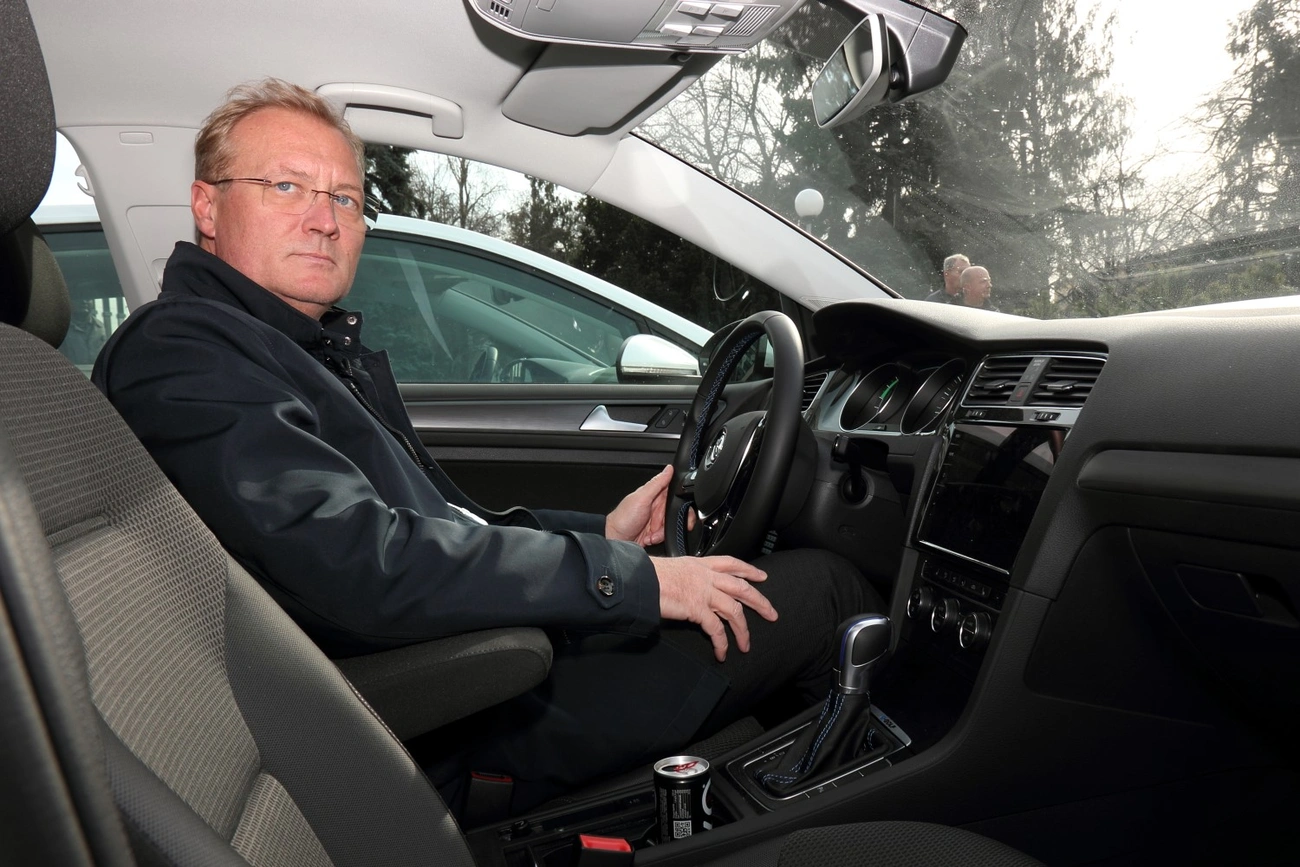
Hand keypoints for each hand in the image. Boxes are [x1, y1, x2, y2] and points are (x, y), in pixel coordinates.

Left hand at [606, 465, 694, 546]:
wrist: (615, 540)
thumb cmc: (623, 518)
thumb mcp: (641, 498)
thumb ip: (656, 483)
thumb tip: (669, 469)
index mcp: (654, 494)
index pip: (675, 493)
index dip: (682, 500)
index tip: (682, 509)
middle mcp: (656, 507)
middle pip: (677, 512)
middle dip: (672, 521)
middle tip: (660, 525)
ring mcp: (656, 520)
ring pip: (672, 525)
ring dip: (662, 532)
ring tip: (651, 533)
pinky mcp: (655, 532)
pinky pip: (666, 535)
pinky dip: (659, 538)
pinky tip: (649, 538)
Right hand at [652, 555, 777, 661]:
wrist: (637, 580)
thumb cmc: (647, 575)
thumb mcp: (672, 569)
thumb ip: (686, 577)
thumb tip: (689, 587)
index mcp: (699, 564)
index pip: (731, 563)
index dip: (748, 570)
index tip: (761, 577)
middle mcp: (705, 576)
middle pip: (742, 587)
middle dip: (760, 602)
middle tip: (771, 613)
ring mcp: (703, 591)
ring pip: (734, 610)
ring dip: (743, 630)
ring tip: (746, 645)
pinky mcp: (697, 608)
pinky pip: (716, 629)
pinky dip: (722, 643)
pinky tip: (722, 652)